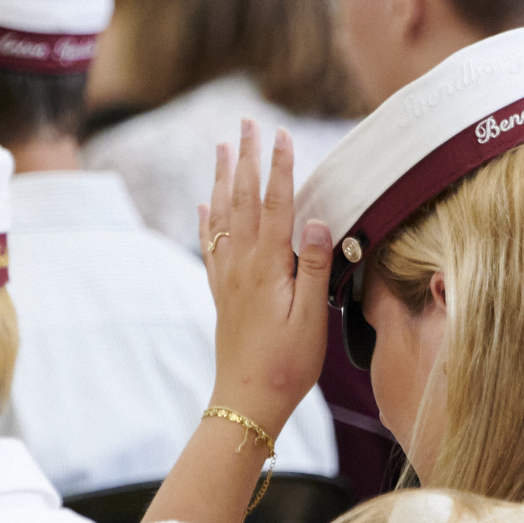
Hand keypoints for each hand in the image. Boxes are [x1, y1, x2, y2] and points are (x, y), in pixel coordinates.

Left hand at [201, 120, 330, 432]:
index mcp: (268, 266)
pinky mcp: (222, 292)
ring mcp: (228, 277)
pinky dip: (207, 218)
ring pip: (222, 215)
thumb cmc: (287, 363)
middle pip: (243, 199)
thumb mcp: (312, 318)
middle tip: (246, 123)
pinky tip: (204, 204)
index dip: (280, 168)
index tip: (282, 134)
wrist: (247, 399)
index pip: (276, 205)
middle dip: (246, 158)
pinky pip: (211, 244)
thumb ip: (316, 267)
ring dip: (223, 178)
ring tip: (222, 148)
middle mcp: (242, 264)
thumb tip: (319, 221)